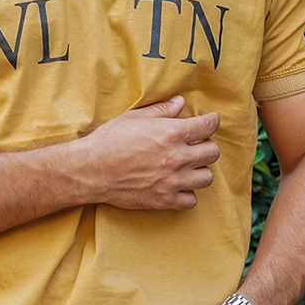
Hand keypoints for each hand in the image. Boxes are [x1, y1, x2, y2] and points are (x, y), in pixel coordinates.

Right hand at [76, 96, 219, 210]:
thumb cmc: (110, 140)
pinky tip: (177, 185)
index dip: (212, 122)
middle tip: (196, 145)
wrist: (91, 169)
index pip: (208, 126)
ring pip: (206, 177)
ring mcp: (172, 181)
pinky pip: (191, 200)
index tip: (210, 122)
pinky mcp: (164, 200)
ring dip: (199, 170)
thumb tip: (180, 103)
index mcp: (172, 133)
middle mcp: (177, 157)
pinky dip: (187, 193)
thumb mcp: (135, 117)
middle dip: (207, 146)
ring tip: (188, 167)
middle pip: (212, 152)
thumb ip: (162, 111)